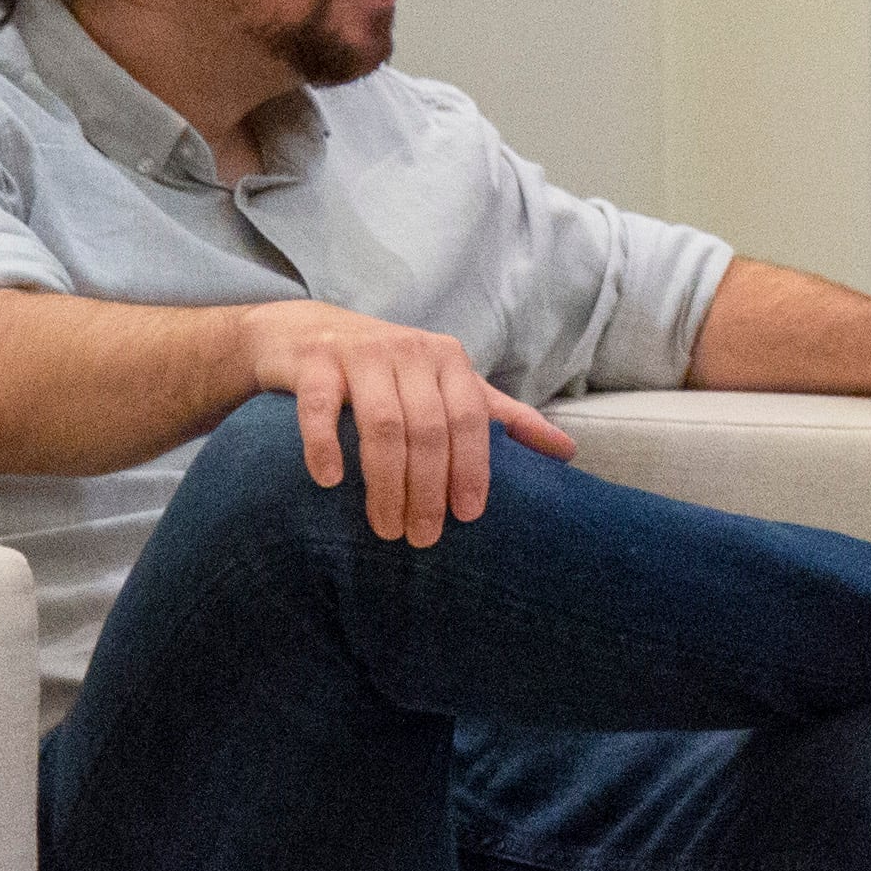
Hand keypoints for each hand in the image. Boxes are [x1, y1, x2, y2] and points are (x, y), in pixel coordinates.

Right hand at [240, 301, 575, 546]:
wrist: (303, 333)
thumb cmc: (388, 371)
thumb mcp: (448, 385)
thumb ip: (502, 416)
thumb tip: (567, 451)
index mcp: (448, 359)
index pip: (470, 418)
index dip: (473, 468)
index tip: (468, 516)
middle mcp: (409, 350)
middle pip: (427, 428)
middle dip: (428, 489)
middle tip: (421, 537)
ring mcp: (359, 353)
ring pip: (381, 424)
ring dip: (385, 482)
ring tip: (386, 528)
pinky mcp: (313, 362)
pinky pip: (320, 407)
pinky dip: (325, 444)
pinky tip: (329, 481)